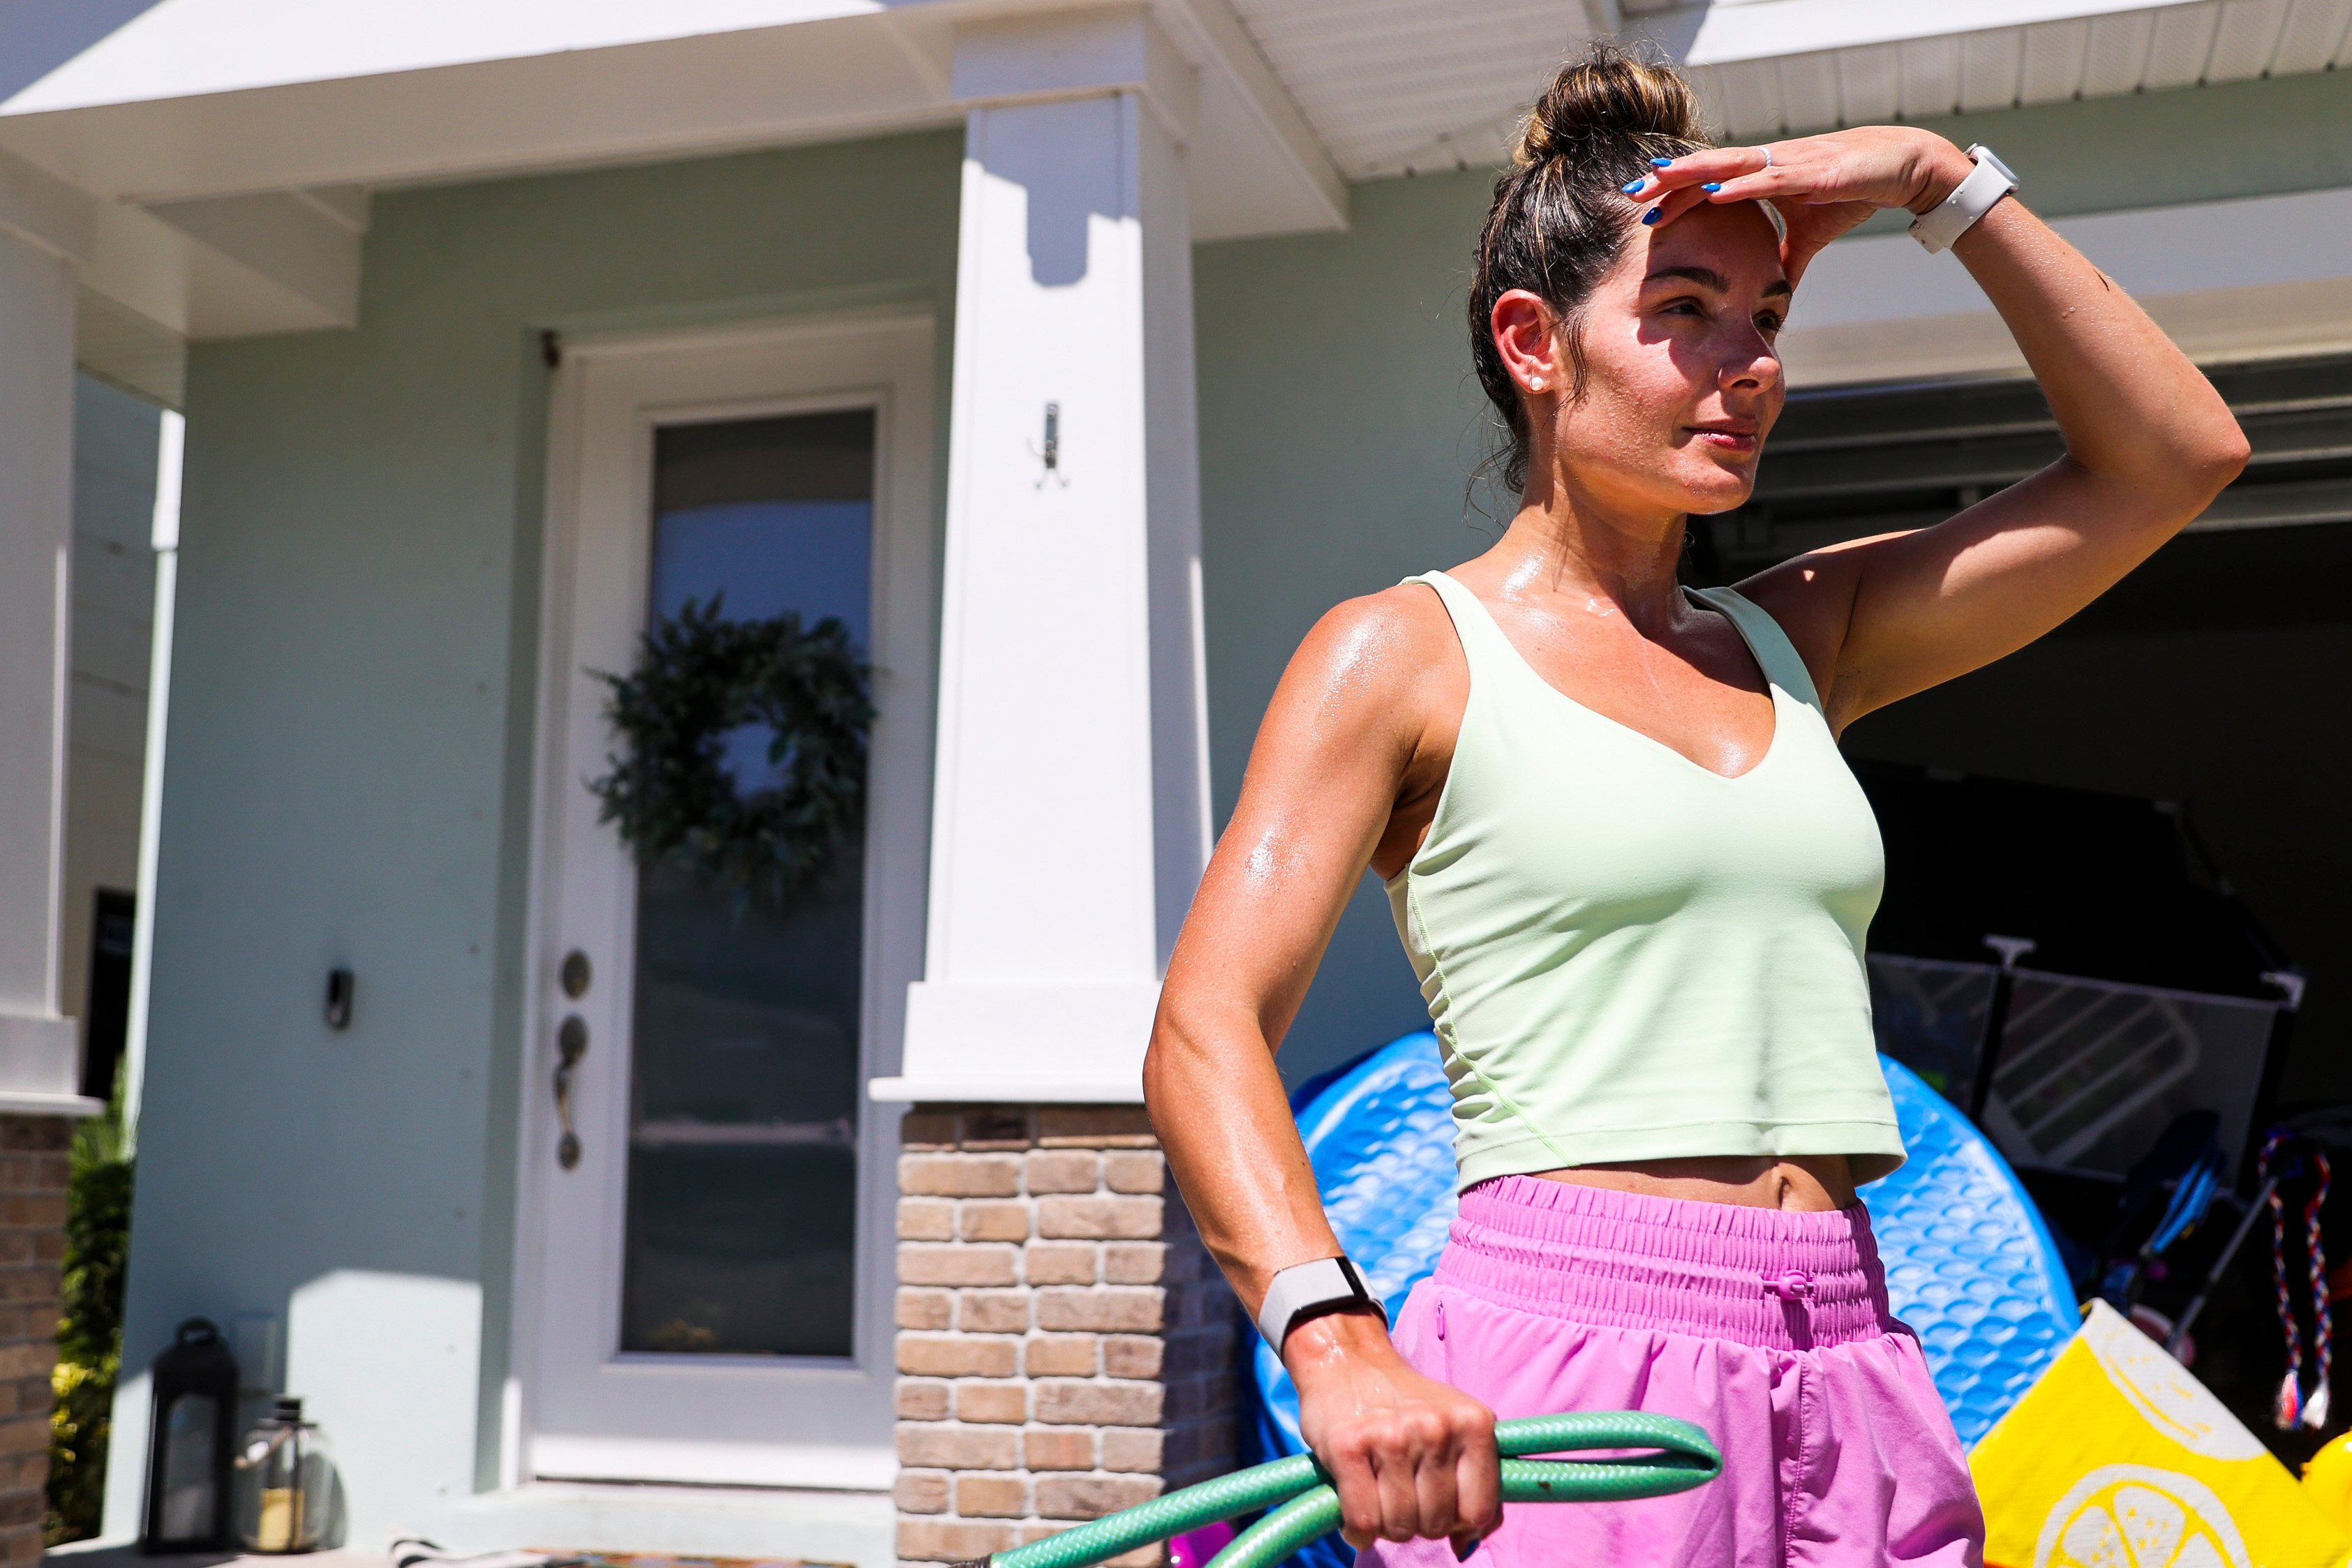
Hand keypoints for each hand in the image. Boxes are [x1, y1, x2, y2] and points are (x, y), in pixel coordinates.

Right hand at [1284, 1309, 1500, 1554]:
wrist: (1346, 1358)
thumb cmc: (1403, 1402)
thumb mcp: (1453, 1424)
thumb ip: (1472, 1478)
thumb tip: (1465, 1545)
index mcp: (1473, 1423)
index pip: (1478, 1511)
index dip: (1457, 1522)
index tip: (1438, 1506)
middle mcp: (1436, 1428)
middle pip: (1436, 1524)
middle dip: (1418, 1522)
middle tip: (1401, 1495)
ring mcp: (1392, 1437)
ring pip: (1399, 1526)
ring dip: (1386, 1525)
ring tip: (1378, 1497)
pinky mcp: (1348, 1447)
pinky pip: (1363, 1520)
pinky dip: (1357, 1530)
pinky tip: (1355, 1511)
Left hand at [1623, 127, 1977, 288]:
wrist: (1902, 168)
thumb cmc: (1853, 193)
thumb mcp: (1810, 235)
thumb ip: (1786, 259)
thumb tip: (1771, 293)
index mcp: (1763, 176)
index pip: (1709, 183)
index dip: (1675, 192)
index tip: (1642, 206)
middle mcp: (1769, 164)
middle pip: (1708, 169)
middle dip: (1669, 179)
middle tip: (1630, 190)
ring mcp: (1789, 163)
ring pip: (1730, 166)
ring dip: (1692, 175)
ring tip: (1658, 181)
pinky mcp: (1813, 170)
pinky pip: (1769, 177)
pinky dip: (1739, 185)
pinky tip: (1712, 192)